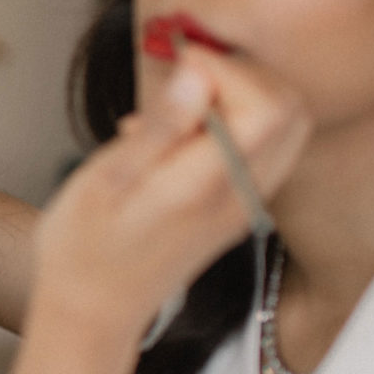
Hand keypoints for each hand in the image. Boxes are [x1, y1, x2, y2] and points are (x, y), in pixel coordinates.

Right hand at [33, 47, 308, 334]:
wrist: (94, 310)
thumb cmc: (85, 248)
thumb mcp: (105, 180)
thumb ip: (160, 127)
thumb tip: (198, 74)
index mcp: (206, 187)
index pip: (265, 106)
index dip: (229, 69)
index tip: (180, 63)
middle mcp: (239, 196)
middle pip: (289, 108)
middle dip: (242, 73)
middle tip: (184, 75)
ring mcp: (245, 205)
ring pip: (286, 125)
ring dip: (242, 94)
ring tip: (181, 101)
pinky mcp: (239, 208)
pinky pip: (265, 146)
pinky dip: (236, 120)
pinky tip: (182, 128)